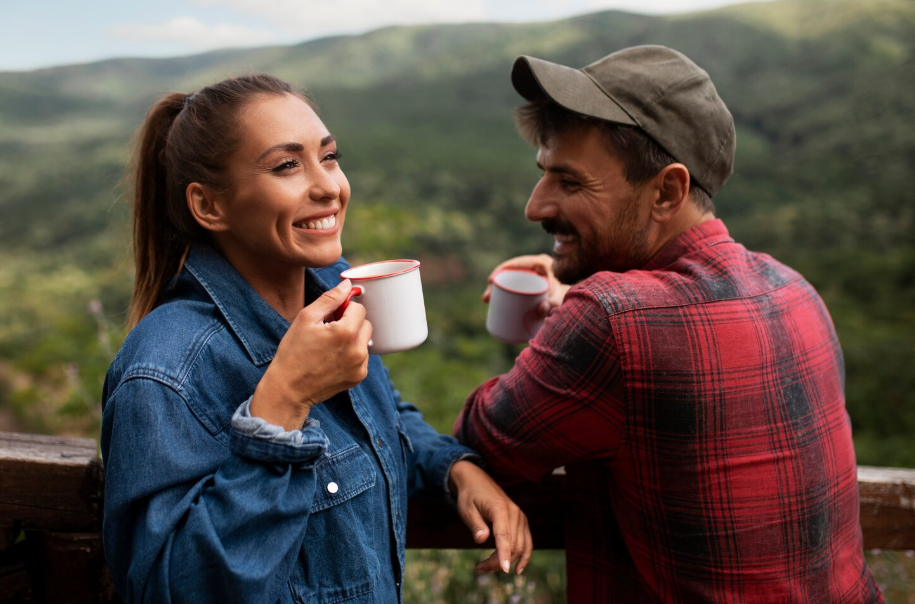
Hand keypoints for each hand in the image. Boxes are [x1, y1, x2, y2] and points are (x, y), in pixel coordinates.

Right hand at [251, 280, 372, 429]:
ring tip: (330, 345)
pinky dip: (352, 353)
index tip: (330, 316)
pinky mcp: (359, 376)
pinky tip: (333, 358)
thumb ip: (330, 298)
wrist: (289, 389)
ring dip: (353, 338)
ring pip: (365, 340)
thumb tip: (347, 284)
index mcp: (346, 332)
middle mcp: (358, 349)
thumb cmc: (293, 351)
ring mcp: (360, 365)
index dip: (344, 308)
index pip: (359, 308)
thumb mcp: (306, 318)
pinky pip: (362, 356)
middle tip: (329, 330)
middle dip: (351, 322)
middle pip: (366, 323)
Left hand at [448, 460, 532, 574]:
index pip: (504, 535)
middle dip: (497, 562)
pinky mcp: (521, 521)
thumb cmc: (469, 496)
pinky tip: (518, 569)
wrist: (476, 481)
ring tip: (487, 568)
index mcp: (500, 508)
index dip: (503, 554)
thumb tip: (481, 540)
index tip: (504, 570)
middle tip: (479, 569)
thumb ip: (475, 524)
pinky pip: (527, 542)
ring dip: (506, 561)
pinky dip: (524, 556)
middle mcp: (514, 512)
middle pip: (512, 545)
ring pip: (520, 547)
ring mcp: (520, 517)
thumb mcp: (467, 509)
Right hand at [482, 254, 569, 317]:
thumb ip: (554, 304)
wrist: (584, 300)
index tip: (490, 283)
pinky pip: (519, 285)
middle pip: (511, 273)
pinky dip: (507, 290)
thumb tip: (540, 310)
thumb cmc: (575, 295)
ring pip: (513, 280)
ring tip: (489, 302)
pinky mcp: (537, 285)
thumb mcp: (563, 297)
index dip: (499, 271)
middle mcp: (538, 267)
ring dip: (499, 288)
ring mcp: (537, 276)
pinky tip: (498, 298)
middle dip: (495, 284)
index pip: (515, 264)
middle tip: (487, 299)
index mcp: (541, 263)